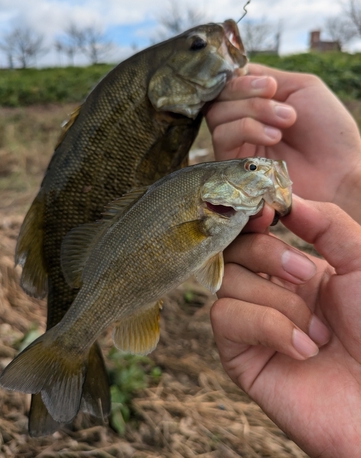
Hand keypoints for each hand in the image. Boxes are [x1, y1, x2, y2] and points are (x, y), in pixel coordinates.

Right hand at [205, 64, 360, 221]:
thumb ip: (266, 76)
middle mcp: (241, 120)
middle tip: (280, 104)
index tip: (270, 86)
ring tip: (285, 122)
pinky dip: (248, 129)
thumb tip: (235, 71)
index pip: (229, 81)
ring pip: (217, 114)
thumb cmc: (328, 130)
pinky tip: (274, 137)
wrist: (338, 171)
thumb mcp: (302, 87)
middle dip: (248, 93)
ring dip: (252, 110)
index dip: (241, 79)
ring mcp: (236, 143)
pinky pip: (222, 136)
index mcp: (256, 101)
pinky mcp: (231, 165)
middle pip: (219, 96)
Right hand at [211, 195, 360, 456]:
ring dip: (277, 301)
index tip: (268, 211)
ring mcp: (251, 322)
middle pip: (233, 249)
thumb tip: (288, 199)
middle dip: (267, 252)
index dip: (253, 216)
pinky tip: (302, 350)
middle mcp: (267, 290)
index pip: (253, 230)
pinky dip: (267, 326)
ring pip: (227, 281)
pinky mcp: (239, 354)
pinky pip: (226, 317)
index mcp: (293, 268)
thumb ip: (327, 223)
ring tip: (316, 332)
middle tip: (305, 273)